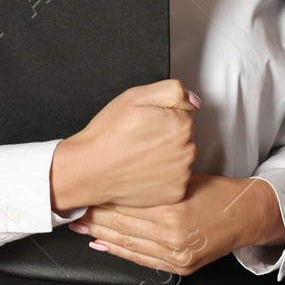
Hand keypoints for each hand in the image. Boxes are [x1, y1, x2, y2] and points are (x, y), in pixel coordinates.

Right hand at [50, 79, 198, 210]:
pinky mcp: (175, 193)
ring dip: (165, 156)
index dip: (162, 115)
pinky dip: (162, 176)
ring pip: (179, 158)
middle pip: (183, 136)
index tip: (146, 122)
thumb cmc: (109, 135)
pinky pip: (175, 179)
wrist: (90, 169)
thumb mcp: (136, 96)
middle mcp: (187, 151)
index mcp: (182, 125)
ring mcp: (182, 175)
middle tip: (140, 138)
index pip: (184, 113)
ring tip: (139, 155)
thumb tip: (193, 100)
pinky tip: (143, 171)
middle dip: (166, 135)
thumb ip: (172, 91)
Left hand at [67, 174, 284, 276]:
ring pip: (128, 244)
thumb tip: (120, 181)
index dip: (101, 199)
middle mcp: (172, 237)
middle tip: (74, 209)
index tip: (85, 192)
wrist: (246, 216)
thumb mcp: (185, 179)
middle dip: (94, 218)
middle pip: (121, 226)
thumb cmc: (218, 193)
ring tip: (80, 226)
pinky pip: (142, 260)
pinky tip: (102, 244)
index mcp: (172, 211)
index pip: (125, 206)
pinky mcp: (180, 267)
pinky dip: (119, 252)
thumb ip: (155, 184)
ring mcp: (176, 256)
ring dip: (100, 235)